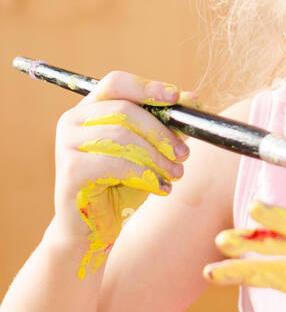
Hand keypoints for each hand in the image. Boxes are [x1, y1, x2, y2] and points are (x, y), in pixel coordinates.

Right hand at [53, 69, 205, 278]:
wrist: (93, 229)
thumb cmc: (120, 186)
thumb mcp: (148, 152)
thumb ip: (166, 126)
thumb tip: (194, 100)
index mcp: (89, 109)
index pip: (116, 83)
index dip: (147, 87)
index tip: (177, 97)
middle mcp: (72, 121)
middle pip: (124, 110)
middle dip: (161, 132)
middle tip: (185, 153)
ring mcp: (67, 144)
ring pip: (122, 137)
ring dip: (156, 157)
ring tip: (175, 174)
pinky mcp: (70, 170)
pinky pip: (115, 163)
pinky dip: (145, 174)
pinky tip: (160, 187)